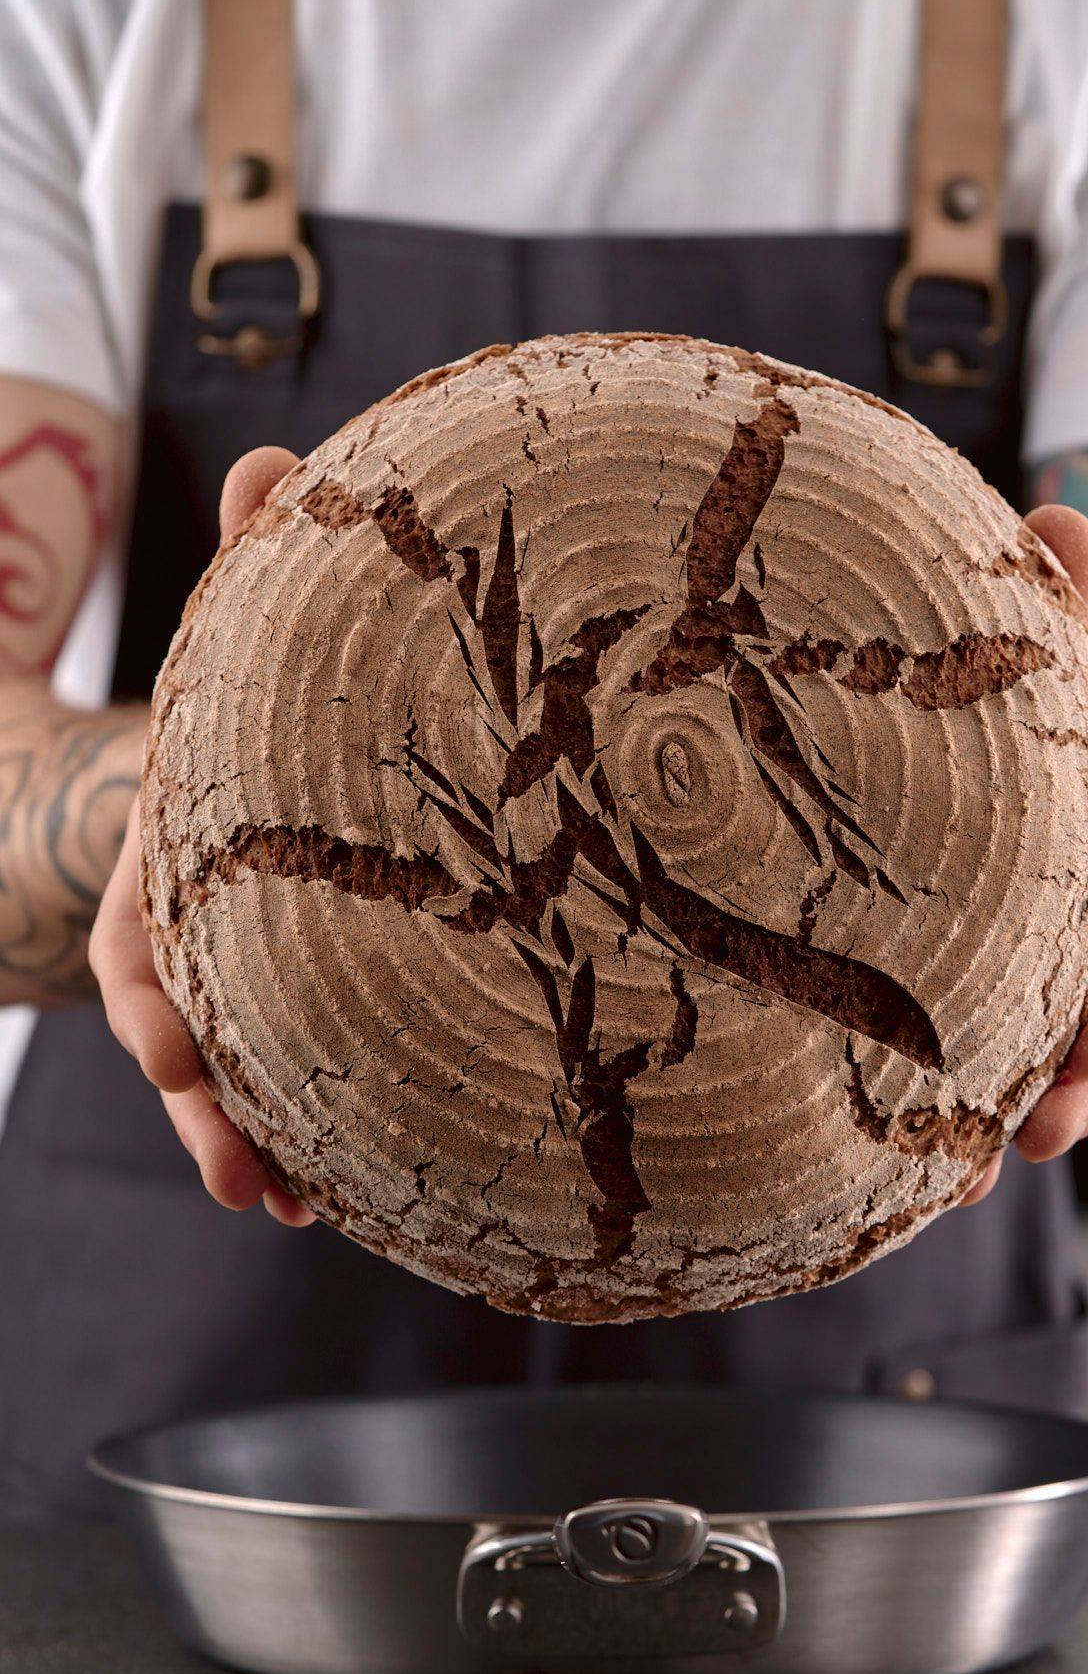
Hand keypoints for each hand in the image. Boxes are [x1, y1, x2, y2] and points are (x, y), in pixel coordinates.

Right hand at [89, 447, 314, 1225]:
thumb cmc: (266, 692)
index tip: (174, 1063)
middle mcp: (207, 919)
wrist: (268, 744)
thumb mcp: (262, 629)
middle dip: (208, 1110)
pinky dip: (319, 1126)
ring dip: (262, 1142)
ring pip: (241, 1066)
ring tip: (300, 1209)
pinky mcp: (310, 986)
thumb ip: (262, 557)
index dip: (160, 1004)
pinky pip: (303, 1066)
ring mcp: (252, 962)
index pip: (150, 935)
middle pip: (185, 1031)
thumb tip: (275, 464)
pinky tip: (351, 1186)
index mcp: (184, 846)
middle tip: (250, 1182)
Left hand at [960, 504, 1087, 1205]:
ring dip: (993, 1139)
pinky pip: (952, 1094)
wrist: (988, 788)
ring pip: (1029, 1099)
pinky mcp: (959, 1031)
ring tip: (949, 1179)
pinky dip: (925, 1133)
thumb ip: (1059, 614)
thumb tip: (1054, 516)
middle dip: (1080, 1104)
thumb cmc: (1036, 734)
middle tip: (1031, 1129)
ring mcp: (1026, 1018)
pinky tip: (874, 1169)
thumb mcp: (1051, 682)